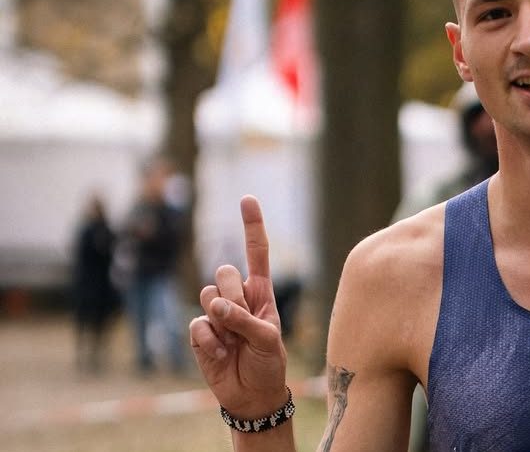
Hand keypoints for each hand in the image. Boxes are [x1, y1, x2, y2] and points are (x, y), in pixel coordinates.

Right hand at [190, 195, 288, 417]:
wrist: (252, 395)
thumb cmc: (268, 363)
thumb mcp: (268, 340)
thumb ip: (245, 320)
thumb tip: (215, 306)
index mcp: (261, 292)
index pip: (256, 252)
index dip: (251, 226)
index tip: (247, 199)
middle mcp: (237, 297)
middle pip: (224, 271)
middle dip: (233, 295)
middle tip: (243, 323)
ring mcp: (216, 314)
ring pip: (208, 295)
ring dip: (222, 319)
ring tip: (234, 341)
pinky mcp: (199, 332)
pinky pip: (197, 324)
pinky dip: (210, 341)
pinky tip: (221, 354)